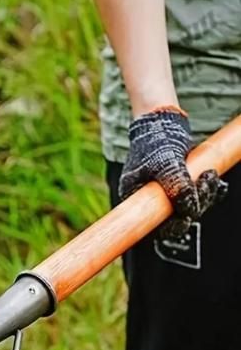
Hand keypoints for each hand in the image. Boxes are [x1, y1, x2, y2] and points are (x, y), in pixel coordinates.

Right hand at [119, 108, 227, 237]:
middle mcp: (150, 200)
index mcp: (136, 199)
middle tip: (204, 186)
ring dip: (204, 195)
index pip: (151, 227)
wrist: (163, 121)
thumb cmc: (155, 140)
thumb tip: (189, 209)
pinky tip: (214, 182)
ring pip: (188, 207)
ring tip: (210, 176)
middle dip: (194, 206)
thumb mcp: (165, 163)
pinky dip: (208, 191)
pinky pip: (197, 197)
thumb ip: (176, 186)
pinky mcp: (180, 185)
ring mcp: (166, 193)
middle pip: (174, 218)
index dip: (170, 227)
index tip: (185, 219)